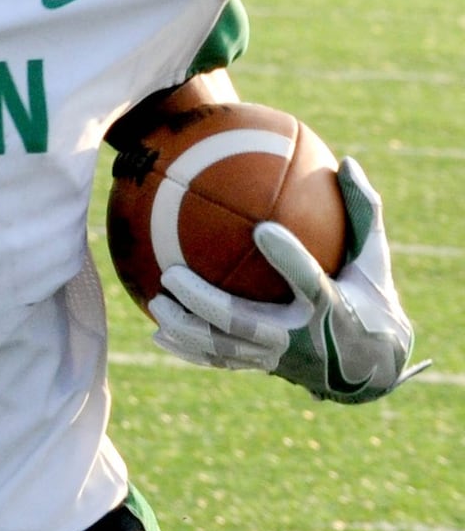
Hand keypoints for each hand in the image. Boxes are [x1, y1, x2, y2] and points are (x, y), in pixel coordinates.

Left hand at [149, 158, 426, 403]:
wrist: (373, 368)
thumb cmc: (370, 300)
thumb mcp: (374, 259)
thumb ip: (363, 212)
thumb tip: (349, 162)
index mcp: (332, 306)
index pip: (309, 280)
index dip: (287, 257)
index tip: (263, 228)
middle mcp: (301, 337)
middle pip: (244, 322)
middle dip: (204, 301)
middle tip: (172, 275)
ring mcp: (278, 357)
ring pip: (224, 348)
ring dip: (186, 328)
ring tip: (156, 302)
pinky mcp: (264, 367)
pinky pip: (220, 362)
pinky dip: (189, 351)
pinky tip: (158, 335)